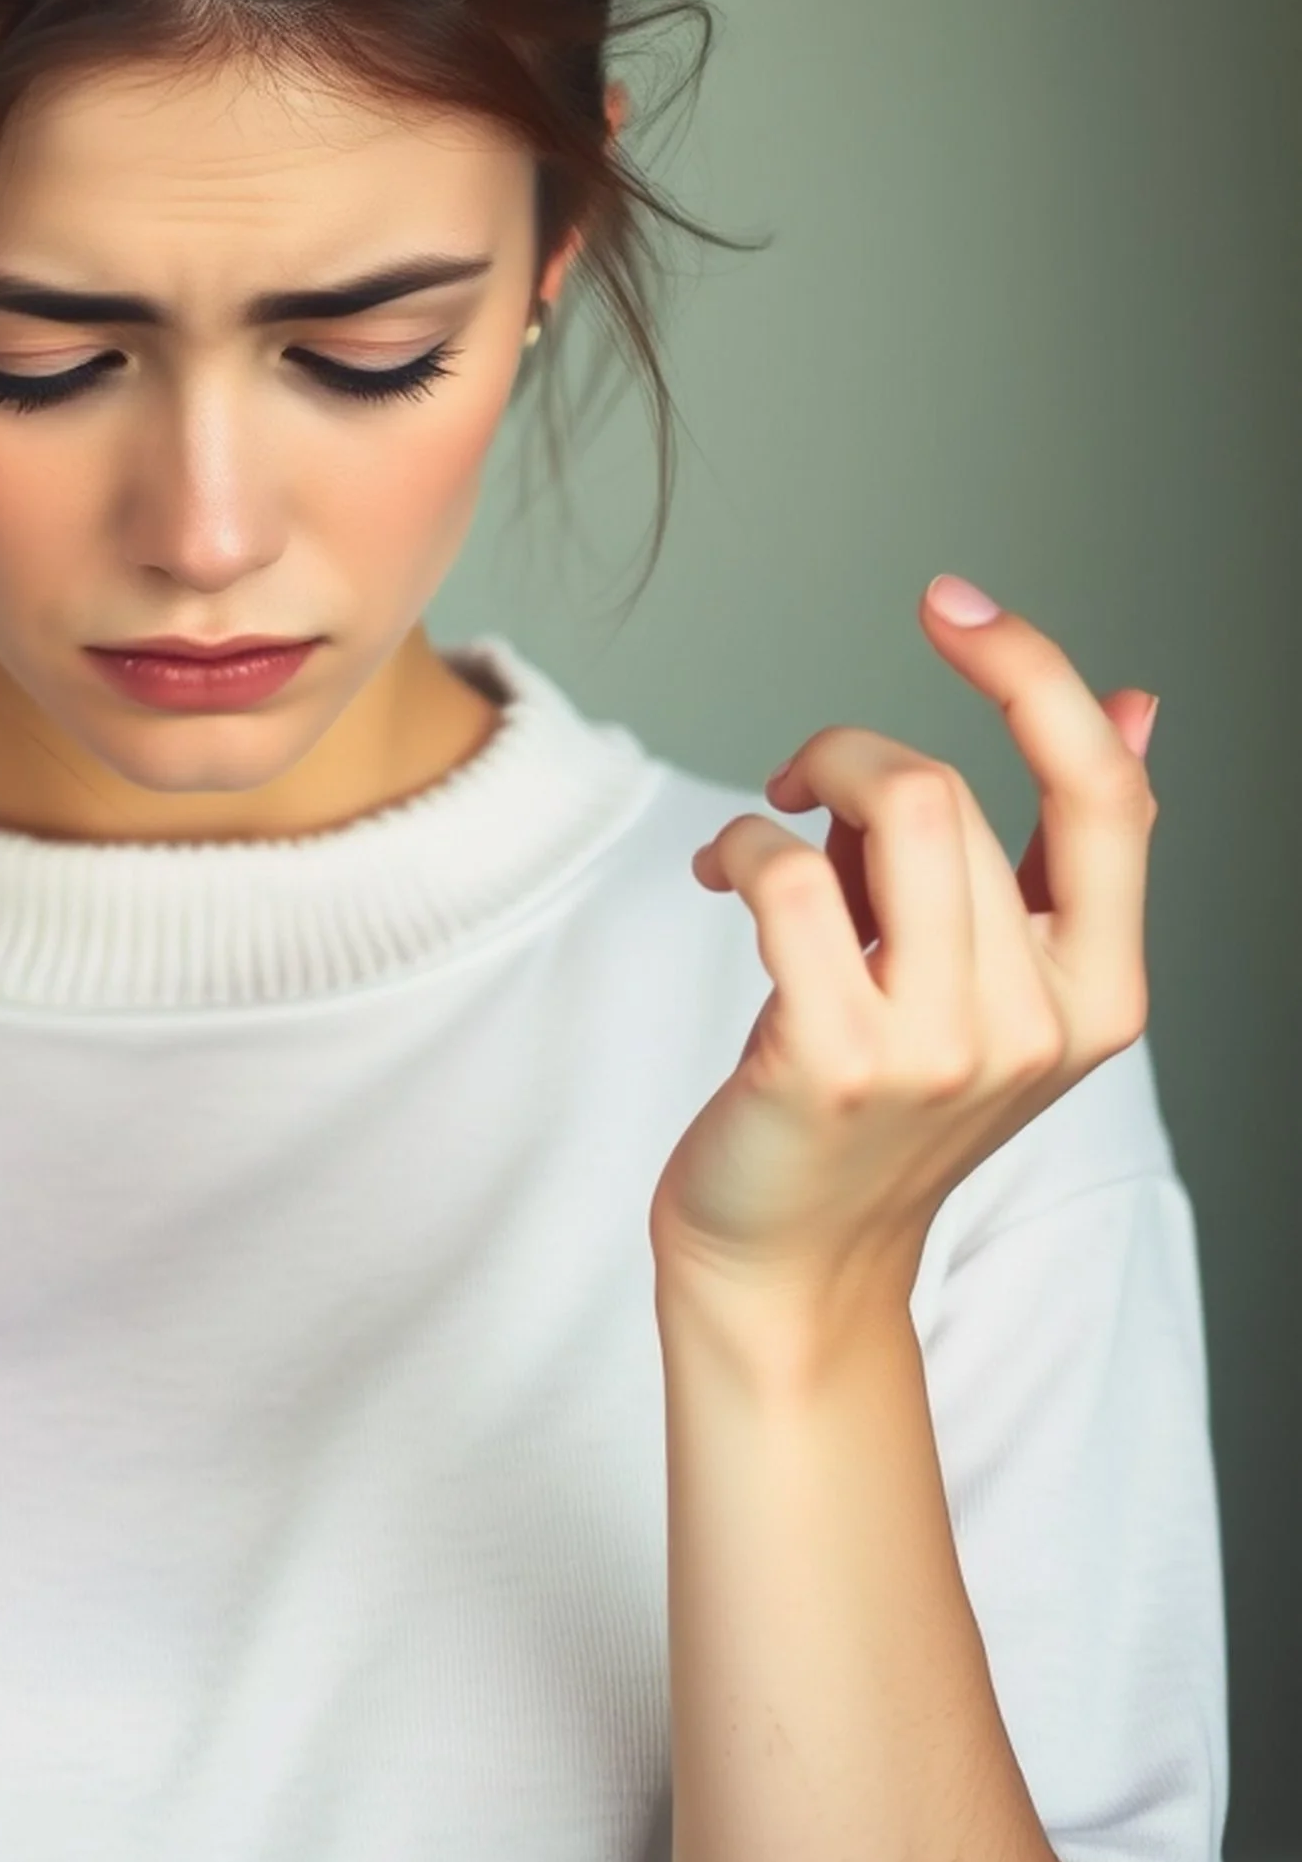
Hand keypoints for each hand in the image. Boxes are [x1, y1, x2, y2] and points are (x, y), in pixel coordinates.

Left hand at [650, 575, 1159, 1332]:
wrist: (790, 1259)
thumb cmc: (871, 1098)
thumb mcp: (989, 979)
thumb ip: (1048, 855)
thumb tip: (1140, 702)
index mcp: (1102, 991)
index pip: (1109, 790)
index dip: (1035, 671)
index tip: (950, 601)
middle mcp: (1042, 1019)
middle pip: (949, 787)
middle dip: (846, 757)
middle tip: (794, 795)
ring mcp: (945, 1047)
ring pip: (889, 807)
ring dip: (797, 784)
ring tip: (762, 836)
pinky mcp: (837, 1059)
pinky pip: (791, 875)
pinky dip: (742, 845)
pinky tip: (721, 875)